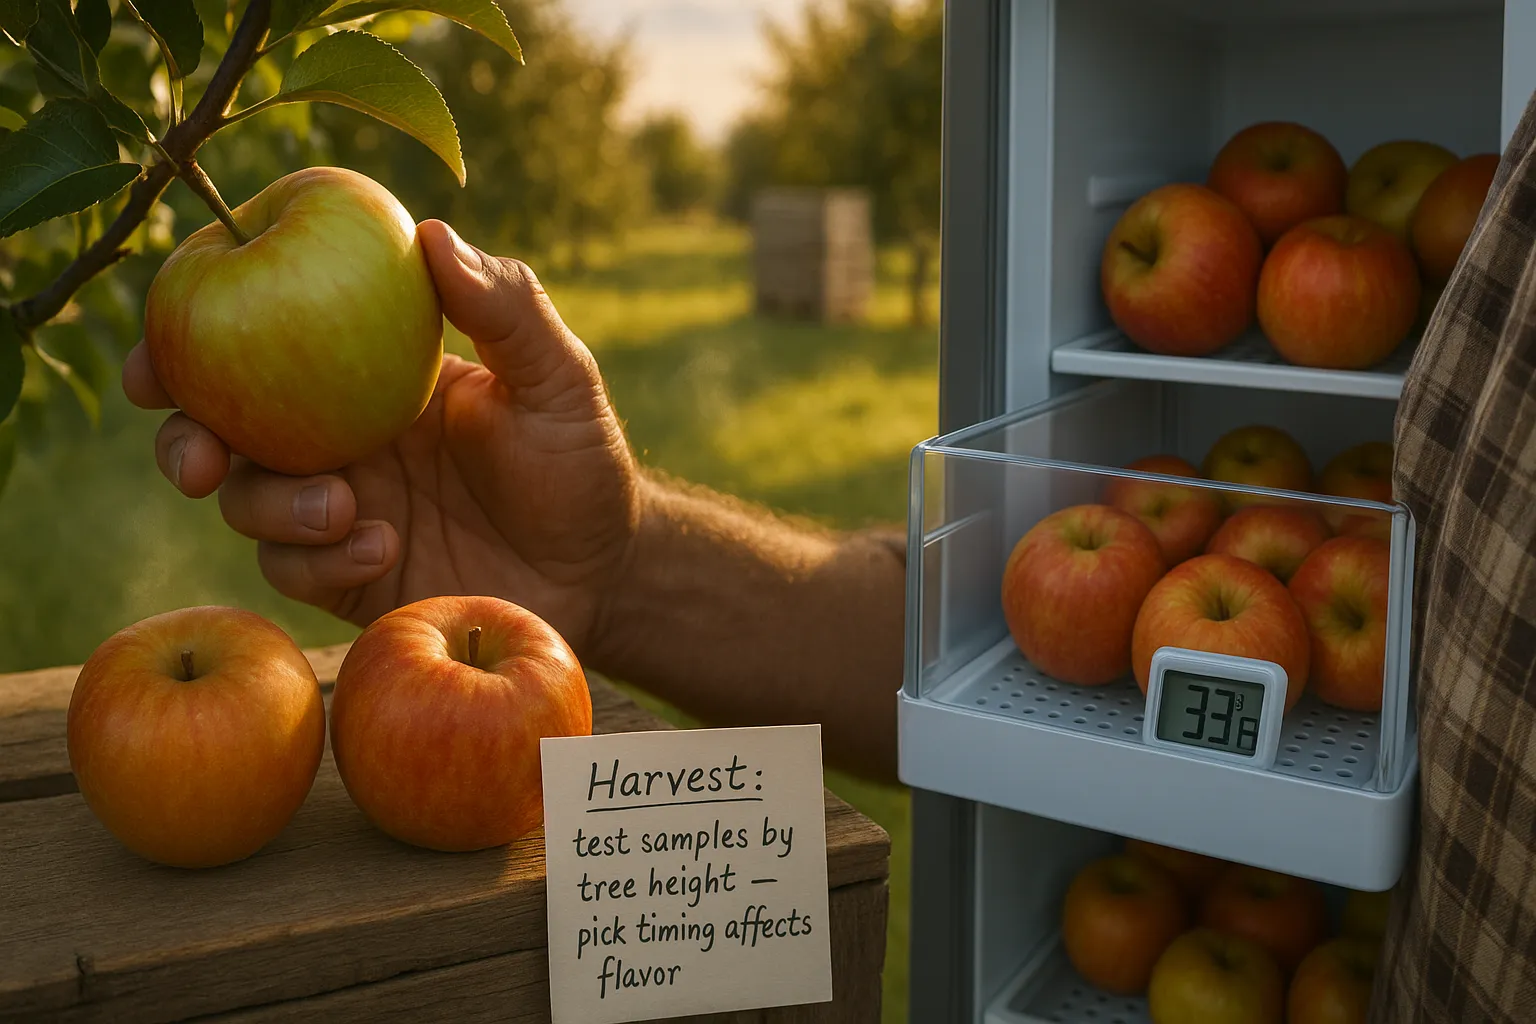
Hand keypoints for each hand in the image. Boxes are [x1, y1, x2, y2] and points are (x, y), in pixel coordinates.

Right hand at [122, 220, 641, 655]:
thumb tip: (431, 233)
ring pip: (247, 502)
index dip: (196, 334)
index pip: (263, 335)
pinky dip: (321, 558)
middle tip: (195, 454)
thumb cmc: (581, 463)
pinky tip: (383, 547)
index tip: (158, 346)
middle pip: (220, 427)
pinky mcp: (348, 576)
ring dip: (272, 503)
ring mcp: (336, 508)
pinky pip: (294, 569)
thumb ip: (506, 309)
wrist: (602, 571)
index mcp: (364, 372)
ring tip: (344, 507)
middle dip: (182, 437)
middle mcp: (335, 436)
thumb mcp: (558, 379)